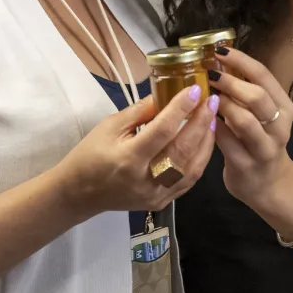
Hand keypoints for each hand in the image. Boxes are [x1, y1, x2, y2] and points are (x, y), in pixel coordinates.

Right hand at [55, 86, 217, 216]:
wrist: (80, 193)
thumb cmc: (90, 155)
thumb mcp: (110, 126)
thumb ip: (140, 111)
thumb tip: (166, 93)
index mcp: (129, 158)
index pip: (163, 130)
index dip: (181, 108)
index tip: (194, 89)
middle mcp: (146, 179)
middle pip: (183, 149)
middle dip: (201, 123)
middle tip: (212, 101)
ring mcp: (156, 194)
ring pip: (193, 169)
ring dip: (206, 142)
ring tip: (212, 119)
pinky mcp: (162, 202)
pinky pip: (188, 181)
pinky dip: (200, 160)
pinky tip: (204, 142)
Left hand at [210, 48, 292, 214]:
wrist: (269, 185)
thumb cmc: (260, 141)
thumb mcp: (261, 115)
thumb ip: (246, 92)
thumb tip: (217, 61)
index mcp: (283, 107)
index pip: (264, 76)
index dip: (240, 60)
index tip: (219, 51)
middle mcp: (279, 127)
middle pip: (257, 97)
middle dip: (230, 82)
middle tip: (209, 74)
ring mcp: (264, 148)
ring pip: (244, 121)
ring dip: (222, 105)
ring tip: (206, 96)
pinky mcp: (246, 166)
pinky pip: (226, 142)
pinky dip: (212, 127)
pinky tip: (201, 119)